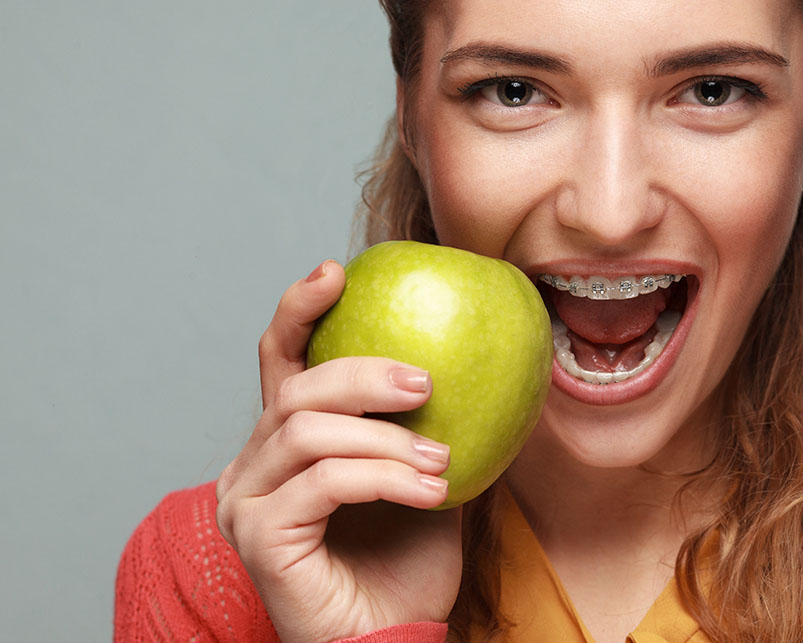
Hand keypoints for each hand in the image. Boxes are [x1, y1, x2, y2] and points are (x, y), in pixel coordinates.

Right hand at [216, 260, 462, 641]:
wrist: (391, 639)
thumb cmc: (406, 564)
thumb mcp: (426, 477)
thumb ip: (428, 425)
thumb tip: (479, 362)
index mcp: (285, 445)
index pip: (280, 362)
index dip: (299, 310)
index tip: (338, 273)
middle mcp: (253, 466)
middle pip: (297, 390)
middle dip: (364, 375)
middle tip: (426, 383)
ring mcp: (247, 502)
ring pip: (308, 431)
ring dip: (386, 439)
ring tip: (440, 461)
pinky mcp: (259, 536)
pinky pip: (324, 481)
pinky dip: (384, 477)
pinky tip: (429, 492)